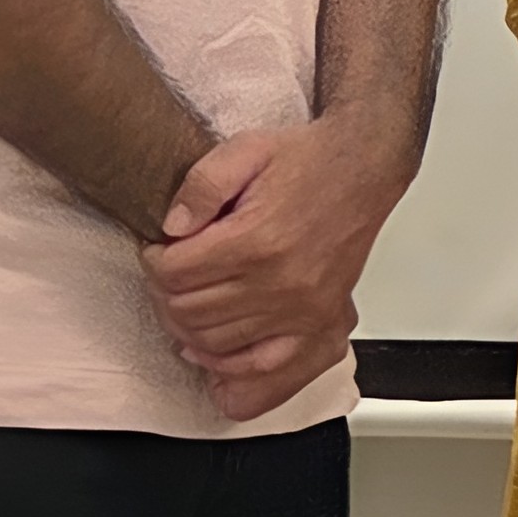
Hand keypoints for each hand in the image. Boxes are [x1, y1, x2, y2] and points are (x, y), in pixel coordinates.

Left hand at [142, 116, 413, 420]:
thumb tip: (171, 226)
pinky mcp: (317, 320)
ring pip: (212, 341)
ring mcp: (301, 308)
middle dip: (164, 292)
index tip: (159, 249)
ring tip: (188, 298)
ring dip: (186, 325)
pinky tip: (207, 351)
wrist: (364, 168)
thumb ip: (201, 184)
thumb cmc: (308, 160)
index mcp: (257, 239)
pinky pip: (263, 367)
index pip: (174, 273)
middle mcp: (280, 282)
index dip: (153, 260)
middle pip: (187, 310)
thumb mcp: (245, 149)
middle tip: (170, 272)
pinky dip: (228, 367)